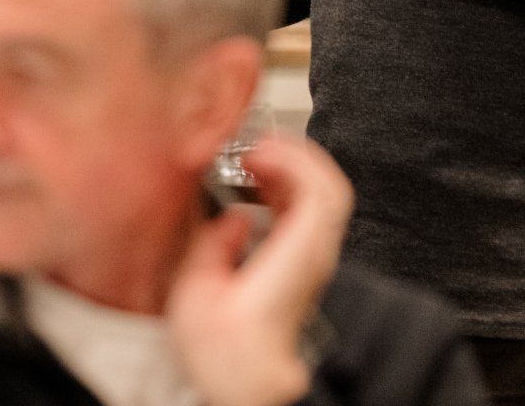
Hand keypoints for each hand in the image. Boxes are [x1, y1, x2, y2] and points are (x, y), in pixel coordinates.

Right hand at [166, 134, 351, 405]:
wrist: (244, 385)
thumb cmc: (223, 351)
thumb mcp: (196, 292)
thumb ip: (213, 243)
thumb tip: (231, 218)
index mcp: (293, 261)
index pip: (320, 194)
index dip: (291, 158)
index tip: (255, 148)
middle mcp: (313, 258)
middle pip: (329, 188)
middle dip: (292, 152)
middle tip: (253, 142)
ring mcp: (313, 261)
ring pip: (320, 196)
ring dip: (287, 166)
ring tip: (248, 157)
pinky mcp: (303, 263)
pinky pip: (306, 210)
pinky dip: (284, 186)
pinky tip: (254, 183)